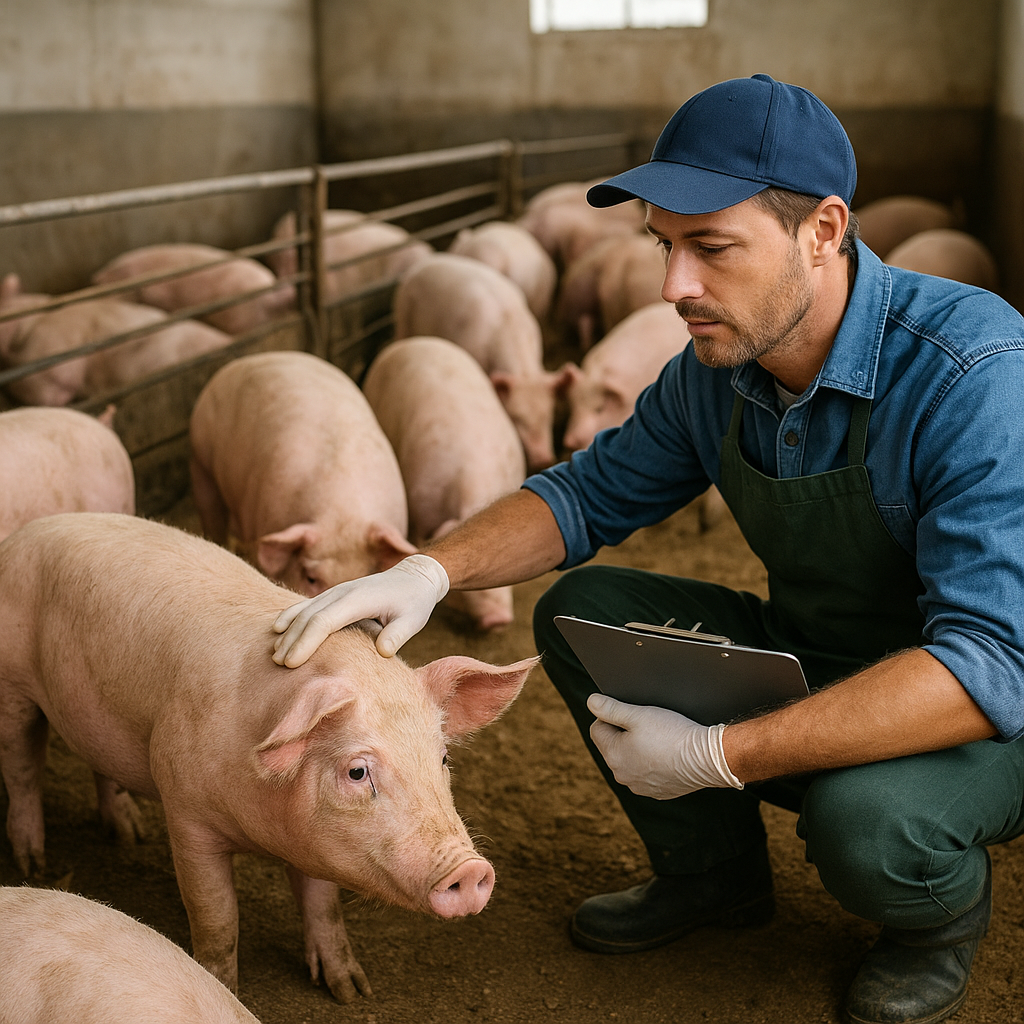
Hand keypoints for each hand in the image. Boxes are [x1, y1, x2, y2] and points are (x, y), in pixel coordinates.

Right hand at [272, 554, 449, 666]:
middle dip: (292, 641)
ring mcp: (337, 592)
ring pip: (305, 610)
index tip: (292, 662)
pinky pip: (308, 604)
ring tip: (275, 654)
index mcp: (358, 600)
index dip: (306, 641)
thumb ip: (399, 634)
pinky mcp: (335, 594)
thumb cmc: (415, 601)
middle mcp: (342, 593)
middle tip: (278, 665)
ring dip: (289, 630)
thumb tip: (383, 651)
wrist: (415, 577)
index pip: (324, 621)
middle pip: (309, 617)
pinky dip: (292, 616)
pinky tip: (278, 628)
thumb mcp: (414, 619)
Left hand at [587, 693, 742, 799]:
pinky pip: (648, 772)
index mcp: (613, 756)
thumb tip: (591, 702)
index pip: (597, 729)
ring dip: (638, 748)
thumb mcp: (638, 714)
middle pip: (613, 746)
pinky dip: (654, 762)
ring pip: (630, 759)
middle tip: (647, 725)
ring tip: (659, 739)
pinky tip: (667, 753)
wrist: (707, 759)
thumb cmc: (673, 734)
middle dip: (624, 733)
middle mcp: (622, 776)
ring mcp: (640, 787)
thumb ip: (610, 708)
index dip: (612, 716)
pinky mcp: (659, 791)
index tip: (633, 714)